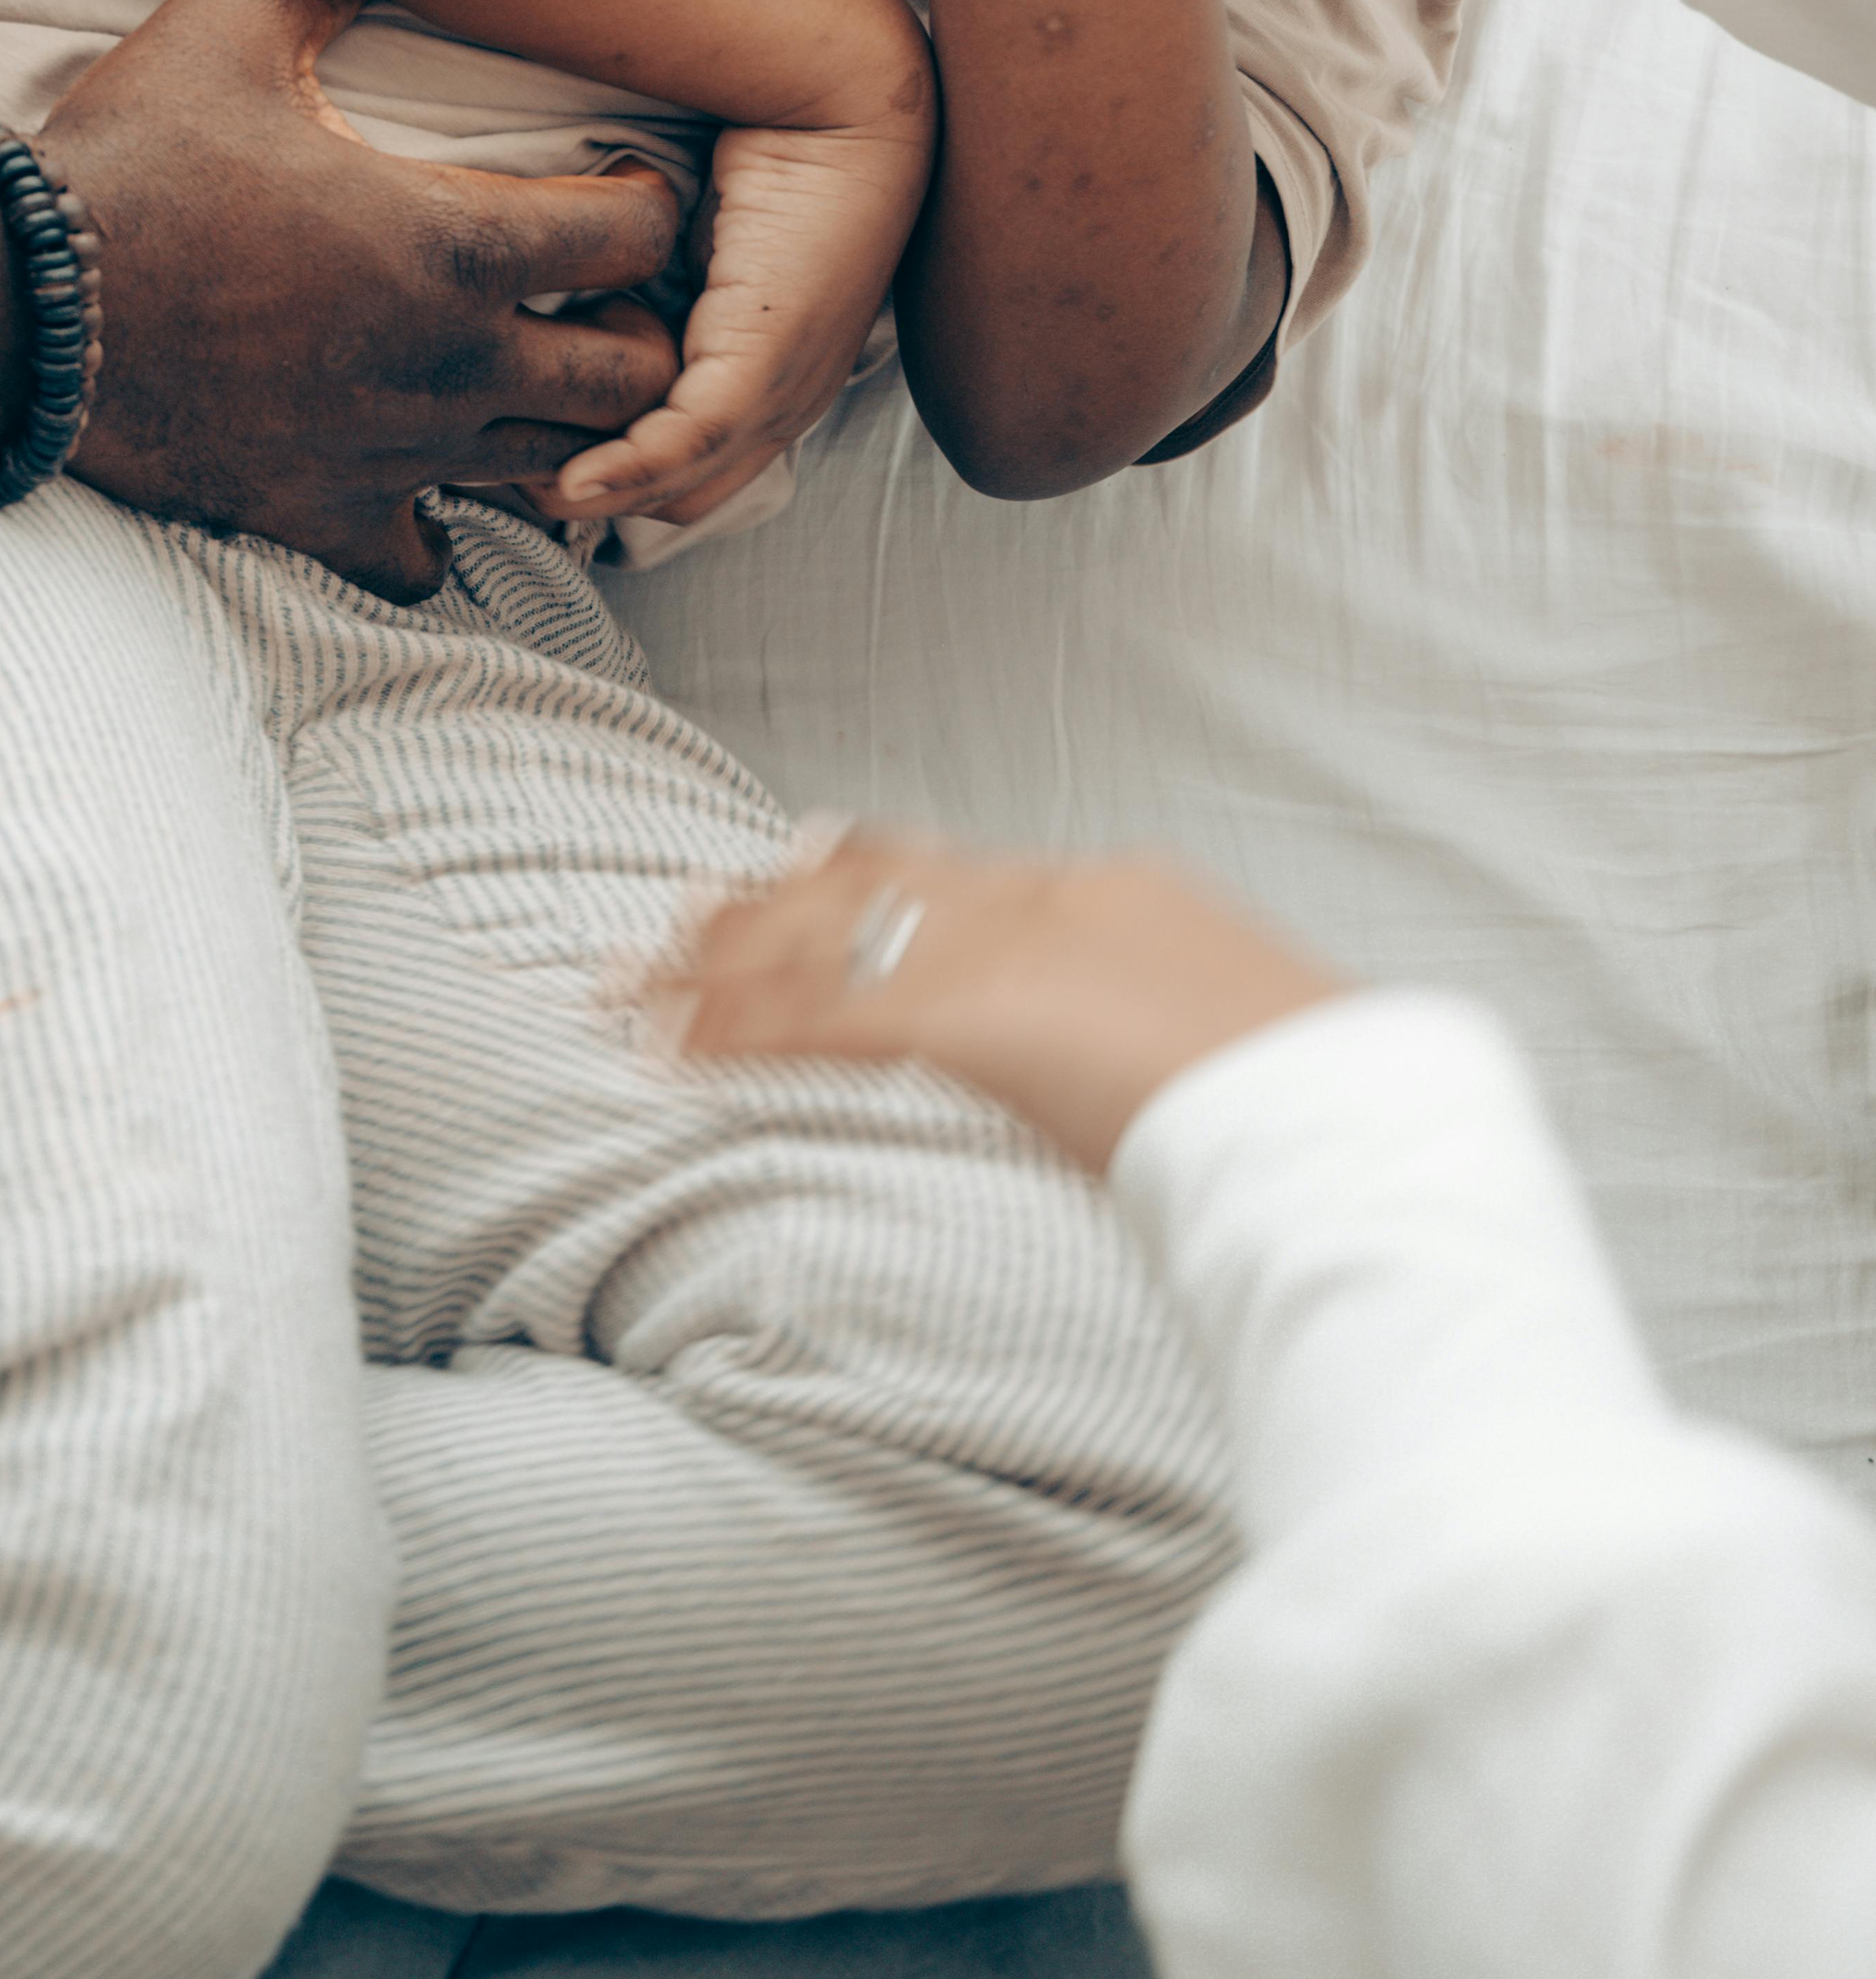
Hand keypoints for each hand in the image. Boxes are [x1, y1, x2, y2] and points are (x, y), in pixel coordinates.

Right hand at [32, 0, 681, 596]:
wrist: (22, 305)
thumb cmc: (132, 159)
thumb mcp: (229, 22)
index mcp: (454, 243)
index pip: (640, 240)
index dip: (651, 208)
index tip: (625, 192)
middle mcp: (449, 362)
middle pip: (632, 378)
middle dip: (640, 336)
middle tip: (596, 302)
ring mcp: (393, 452)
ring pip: (554, 471)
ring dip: (560, 429)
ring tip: (530, 385)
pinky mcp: (324, 513)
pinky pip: (427, 561)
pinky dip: (438, 529)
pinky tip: (417, 479)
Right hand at [553, 91, 933, 530]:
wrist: (835, 108)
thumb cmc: (758, 169)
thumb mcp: (688, 257)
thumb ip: (642, 302)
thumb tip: (557, 327)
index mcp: (771, 387)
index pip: (683, 478)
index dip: (608, 476)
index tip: (528, 451)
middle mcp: (785, 408)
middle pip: (674, 499)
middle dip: (592, 497)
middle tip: (509, 469)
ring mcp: (782, 394)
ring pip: (676, 486)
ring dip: (596, 492)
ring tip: (520, 477)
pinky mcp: (766, 365)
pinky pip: (687, 442)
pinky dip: (626, 470)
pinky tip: (567, 478)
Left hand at [653, 826, 1342, 1172]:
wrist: (1345, 1117)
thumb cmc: (1318, 1111)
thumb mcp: (1237, 1054)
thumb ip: (1165, 1049)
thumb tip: (1152, 1086)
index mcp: (1114, 896)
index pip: (956, 871)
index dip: (866, 869)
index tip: (805, 861)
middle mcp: (1044, 899)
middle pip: (871, 881)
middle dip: (771, 902)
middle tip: (682, 911)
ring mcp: (1004, 953)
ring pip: (821, 938)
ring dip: (721, 962)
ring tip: (634, 980)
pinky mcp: (968, 1021)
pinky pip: (817, 1020)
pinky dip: (731, 1032)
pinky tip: (667, 1051)